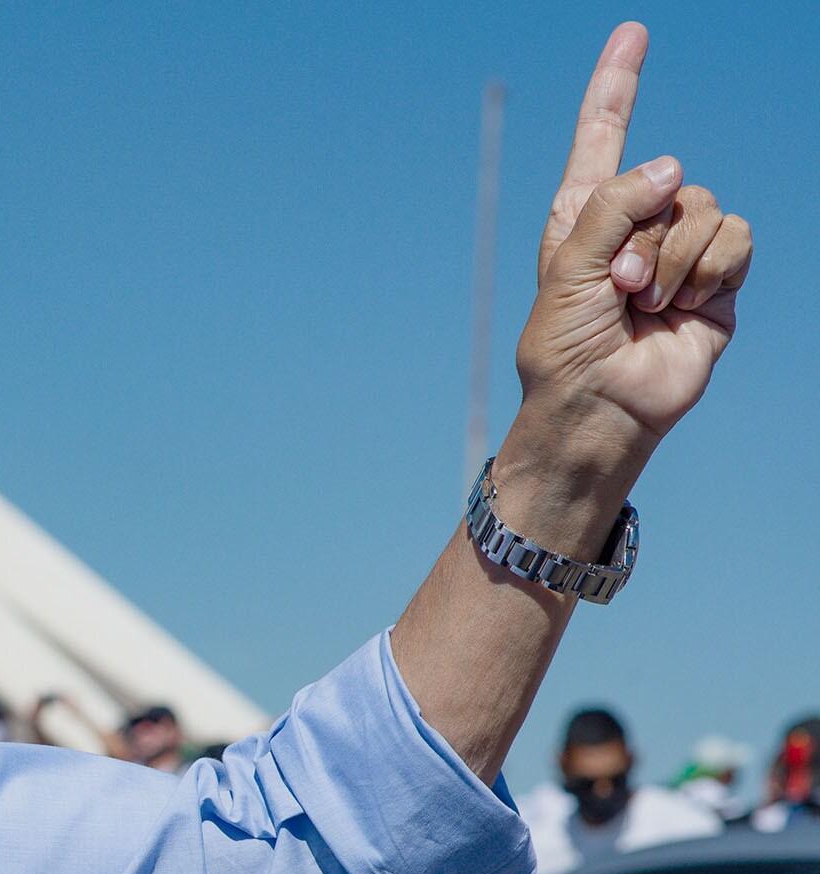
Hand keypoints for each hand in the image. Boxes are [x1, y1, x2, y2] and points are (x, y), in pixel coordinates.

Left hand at [512, 23, 751, 484]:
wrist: (601, 408)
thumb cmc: (566, 348)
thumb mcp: (569, 272)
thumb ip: (612, 209)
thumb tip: (672, 167)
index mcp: (584, 216)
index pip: (604, 138)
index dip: (617, 86)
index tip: (631, 33)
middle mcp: (635, 226)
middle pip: (666, 182)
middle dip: (643, 236)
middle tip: (619, 289)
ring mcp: (678, 252)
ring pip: (704, 208)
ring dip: (675, 258)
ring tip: (645, 304)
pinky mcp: (716, 279)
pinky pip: (736, 238)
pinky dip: (710, 270)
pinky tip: (684, 305)